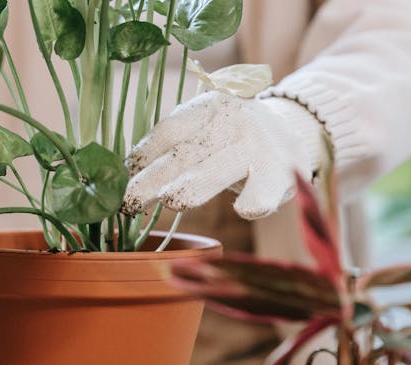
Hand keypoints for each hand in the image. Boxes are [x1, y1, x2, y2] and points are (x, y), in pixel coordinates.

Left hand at [125, 91, 326, 219]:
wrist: (292, 131)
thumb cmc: (232, 140)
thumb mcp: (204, 131)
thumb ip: (173, 147)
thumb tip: (123, 176)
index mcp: (205, 109)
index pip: (166, 133)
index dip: (140, 159)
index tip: (118, 183)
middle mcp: (231, 122)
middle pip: (184, 155)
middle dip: (152, 181)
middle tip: (128, 203)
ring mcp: (257, 147)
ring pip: (220, 170)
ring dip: (193, 187)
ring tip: (171, 201)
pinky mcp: (281, 173)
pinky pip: (264, 191)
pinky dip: (254, 201)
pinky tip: (243, 209)